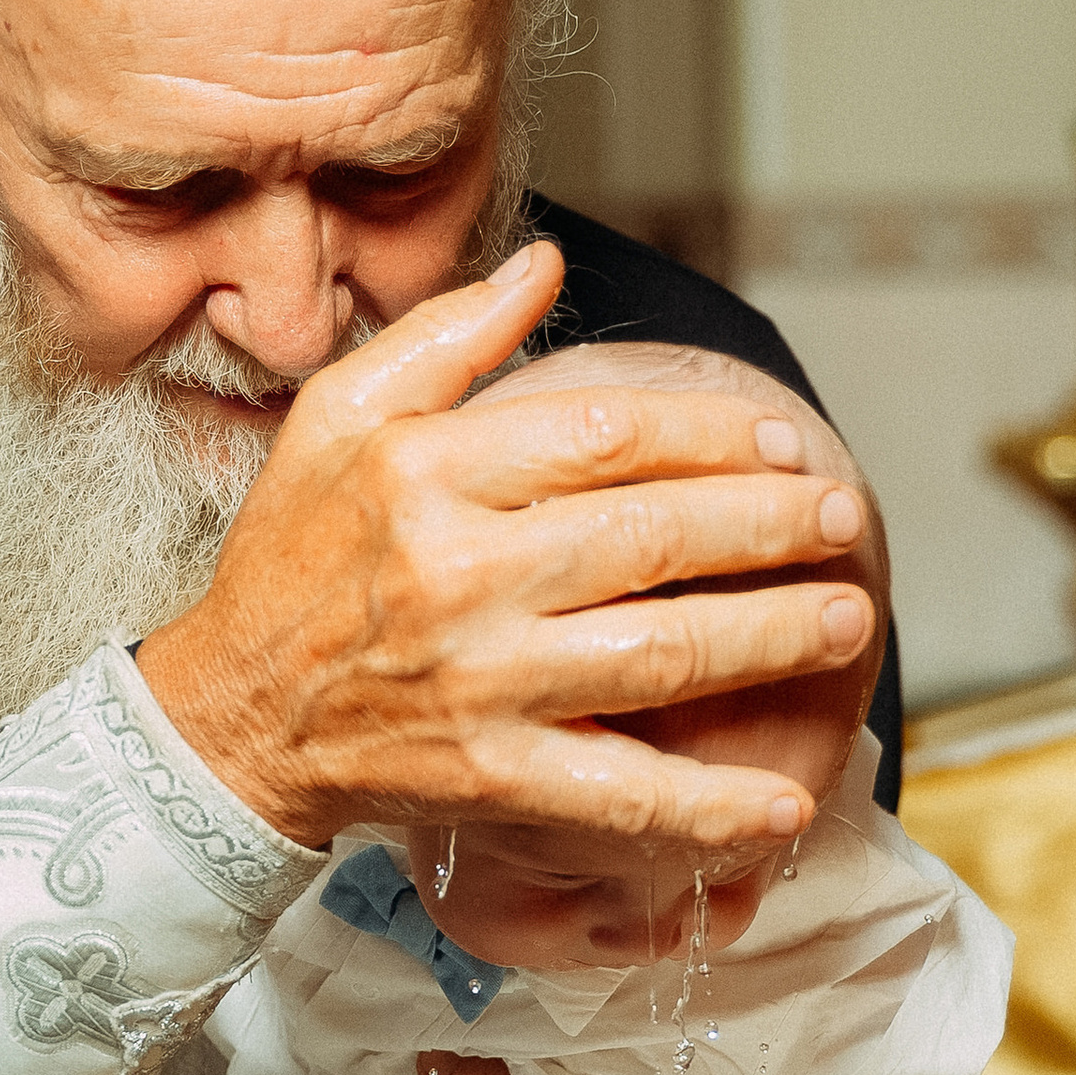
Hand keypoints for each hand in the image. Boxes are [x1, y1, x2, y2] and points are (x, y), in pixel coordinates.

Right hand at [136, 243, 874, 851]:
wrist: (226, 719)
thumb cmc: (287, 563)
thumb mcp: (334, 420)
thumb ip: (442, 338)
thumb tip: (544, 268)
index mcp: (427, 473)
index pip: (608, 436)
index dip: (716, 436)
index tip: (784, 445)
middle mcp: (457, 573)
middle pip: (654, 534)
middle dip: (772, 525)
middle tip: (844, 518)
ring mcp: (479, 682)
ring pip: (660, 652)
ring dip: (772, 636)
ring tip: (849, 617)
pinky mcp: (489, 778)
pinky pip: (618, 792)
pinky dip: (709, 806)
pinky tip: (785, 802)